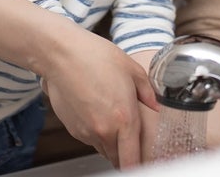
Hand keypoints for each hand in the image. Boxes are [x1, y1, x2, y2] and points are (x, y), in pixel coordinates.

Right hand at [38, 24, 158, 168]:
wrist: (62, 55)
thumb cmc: (96, 56)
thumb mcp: (131, 68)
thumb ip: (148, 92)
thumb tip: (157, 106)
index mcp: (124, 118)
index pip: (133, 160)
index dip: (140, 165)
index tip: (145, 162)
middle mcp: (105, 130)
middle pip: (119, 159)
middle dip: (126, 152)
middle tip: (130, 137)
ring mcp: (87, 132)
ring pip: (104, 150)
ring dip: (111, 143)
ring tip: (112, 117)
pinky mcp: (73, 129)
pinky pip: (90, 140)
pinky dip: (96, 133)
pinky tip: (97, 111)